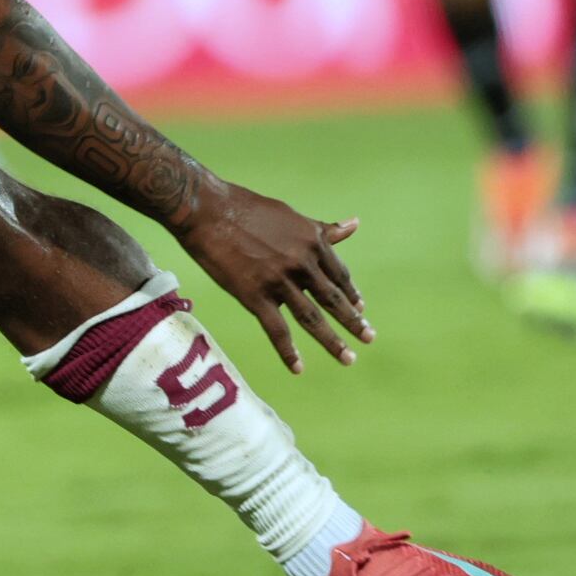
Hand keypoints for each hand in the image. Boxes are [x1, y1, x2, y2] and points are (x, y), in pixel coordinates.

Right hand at [177, 186, 371, 373]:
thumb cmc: (245, 206)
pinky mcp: (254, 295)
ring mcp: (279, 281)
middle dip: (354, 321)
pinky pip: (276, 329)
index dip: (351, 293)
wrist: (207, 210)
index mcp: (312, 241)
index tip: (360, 306)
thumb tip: (355, 224)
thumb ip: (321, 228)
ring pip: (312, 318)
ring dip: (333, 341)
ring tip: (349, 359)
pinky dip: (288, 351)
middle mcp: (302, 263)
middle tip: (369, 338)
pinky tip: (298, 368)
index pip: (339, 274)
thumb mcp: (290, 215)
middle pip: (333, 299)